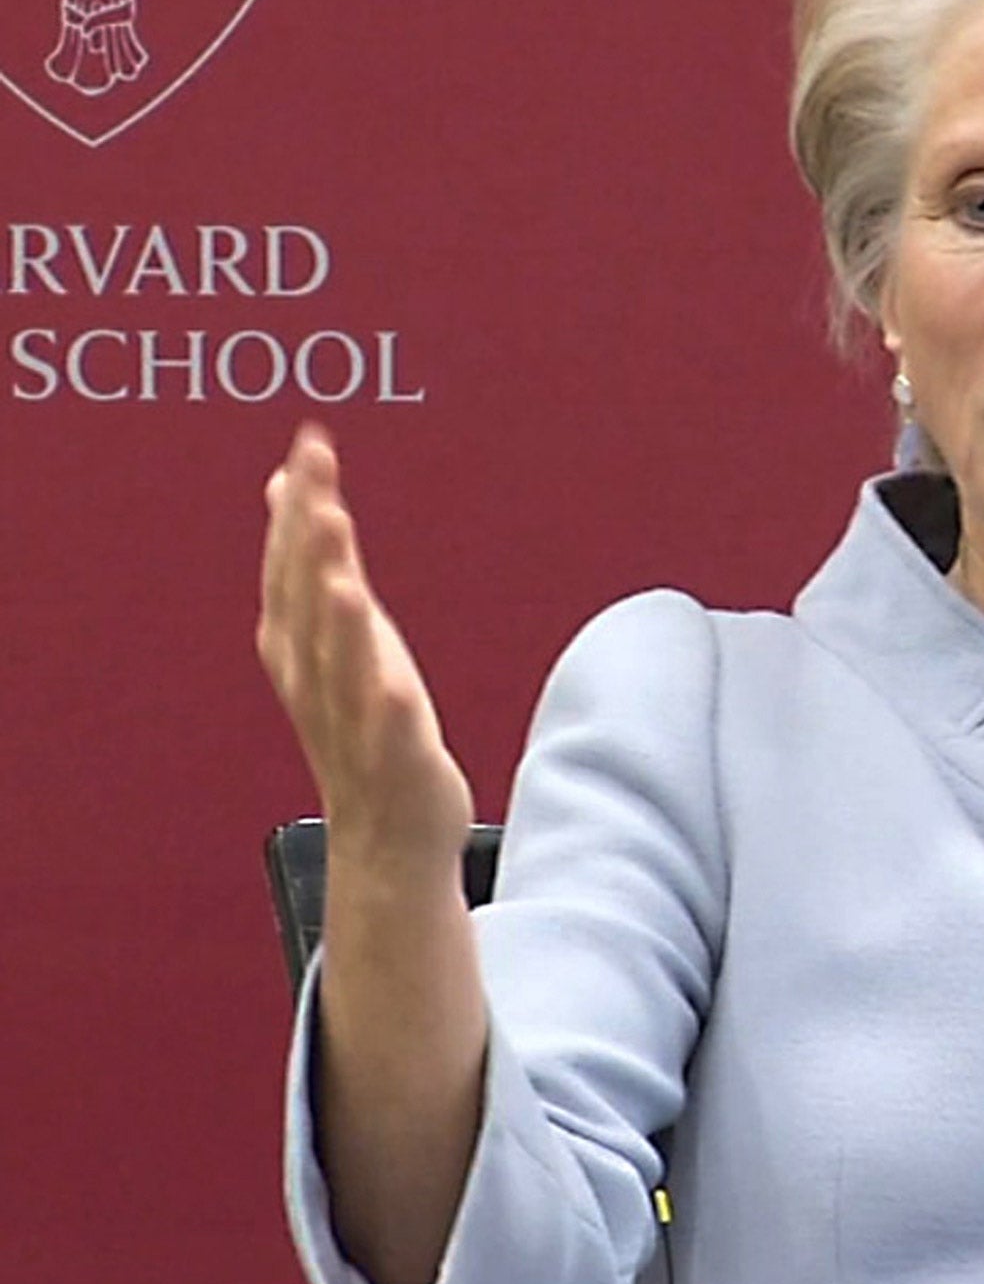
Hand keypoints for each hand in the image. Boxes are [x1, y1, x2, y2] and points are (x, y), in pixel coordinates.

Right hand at [256, 425, 472, 880]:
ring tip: (340, 570)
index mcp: (301, 646)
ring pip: (340, 665)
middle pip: (308, 606)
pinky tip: (391, 680)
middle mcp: (319, 679)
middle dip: (308, 547)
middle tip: (314, 487)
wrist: (386, 836)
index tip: (309, 447)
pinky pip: (387, 733)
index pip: (291, 565)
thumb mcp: (336, 632)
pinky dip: (384, 706)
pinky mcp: (396, 763)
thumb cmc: (365, 724)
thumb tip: (288, 488)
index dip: (297, 508)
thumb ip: (313, 558)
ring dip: (337, 619)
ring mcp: (355, 723)